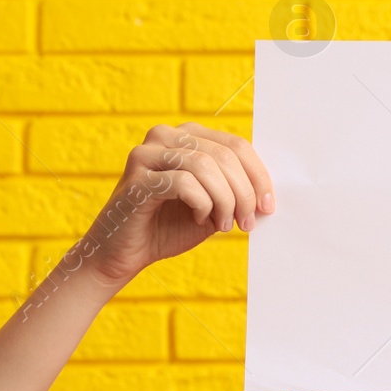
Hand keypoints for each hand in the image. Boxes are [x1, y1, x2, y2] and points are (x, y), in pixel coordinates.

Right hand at [80, 122, 274, 291]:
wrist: (122, 255)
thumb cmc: (167, 228)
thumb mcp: (212, 206)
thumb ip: (234, 192)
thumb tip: (267, 194)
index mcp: (186, 136)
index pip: (235, 145)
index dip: (258, 176)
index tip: (268, 206)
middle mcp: (164, 136)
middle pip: (224, 154)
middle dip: (244, 192)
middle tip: (247, 222)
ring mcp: (146, 154)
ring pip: (205, 165)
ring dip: (224, 200)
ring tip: (224, 224)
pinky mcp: (136, 178)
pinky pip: (183, 182)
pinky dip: (201, 203)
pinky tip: (200, 218)